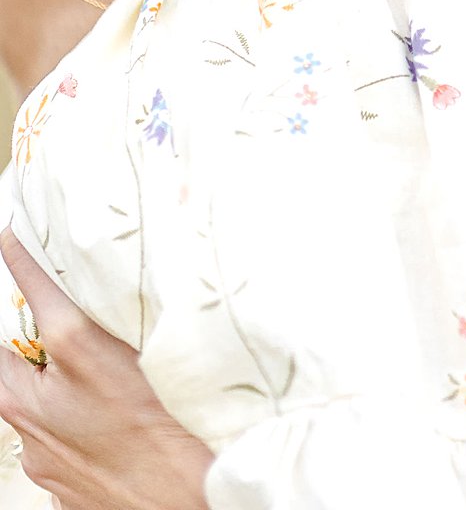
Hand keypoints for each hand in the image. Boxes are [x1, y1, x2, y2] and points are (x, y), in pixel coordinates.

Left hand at [0, 229, 211, 508]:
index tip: (11, 233)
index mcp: (77, 352)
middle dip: (16, 340)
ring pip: (23, 406)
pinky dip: (64, 428)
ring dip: (42, 388)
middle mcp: (47, 402)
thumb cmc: (193, 432)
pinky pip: (46, 444)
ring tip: (82, 380)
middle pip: (5, 358)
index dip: (23, 256)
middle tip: (36, 323)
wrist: (195, 503)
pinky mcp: (53, 483)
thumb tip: (135, 282)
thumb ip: (141, 314)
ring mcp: (43, 450)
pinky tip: (101, 427)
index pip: (36, 287)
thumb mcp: (169, 349)